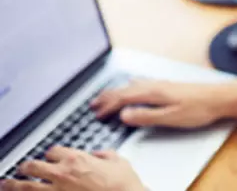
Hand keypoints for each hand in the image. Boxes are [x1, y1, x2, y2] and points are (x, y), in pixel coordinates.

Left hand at [1, 146, 144, 190]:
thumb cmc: (124, 185)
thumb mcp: (119, 161)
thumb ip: (106, 154)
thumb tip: (100, 154)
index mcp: (77, 159)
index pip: (52, 150)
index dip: (51, 154)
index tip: (50, 156)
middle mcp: (62, 174)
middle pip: (32, 166)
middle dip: (25, 167)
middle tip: (22, 169)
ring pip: (26, 187)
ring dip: (14, 185)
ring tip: (6, 185)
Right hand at [91, 80, 225, 128]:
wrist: (219, 98)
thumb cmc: (198, 108)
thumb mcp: (170, 117)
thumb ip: (146, 116)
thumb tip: (124, 114)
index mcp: (153, 92)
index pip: (123, 98)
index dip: (108, 106)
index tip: (97, 113)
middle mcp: (155, 85)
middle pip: (125, 89)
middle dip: (107, 97)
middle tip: (94, 105)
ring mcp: (162, 84)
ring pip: (132, 86)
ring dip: (117, 92)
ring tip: (107, 97)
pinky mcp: (168, 86)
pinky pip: (141, 84)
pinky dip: (130, 88)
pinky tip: (134, 88)